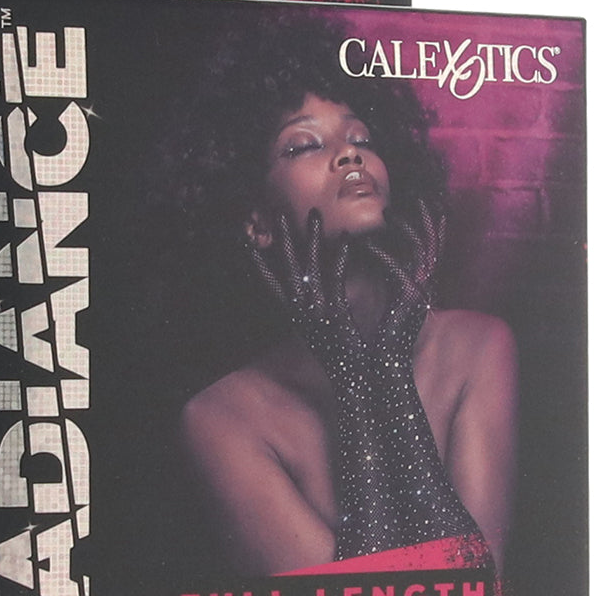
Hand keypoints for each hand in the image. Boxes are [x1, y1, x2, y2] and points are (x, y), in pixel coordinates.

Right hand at [249, 210, 369, 391]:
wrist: (352, 381)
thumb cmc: (339, 359)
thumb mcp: (319, 334)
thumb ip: (312, 313)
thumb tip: (308, 294)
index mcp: (294, 315)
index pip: (269, 283)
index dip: (257, 261)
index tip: (243, 242)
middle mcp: (301, 311)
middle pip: (286, 267)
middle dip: (283, 239)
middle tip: (279, 213)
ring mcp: (317, 311)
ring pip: (310, 266)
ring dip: (312, 238)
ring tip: (315, 214)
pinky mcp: (336, 313)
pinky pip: (336, 277)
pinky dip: (340, 256)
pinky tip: (347, 238)